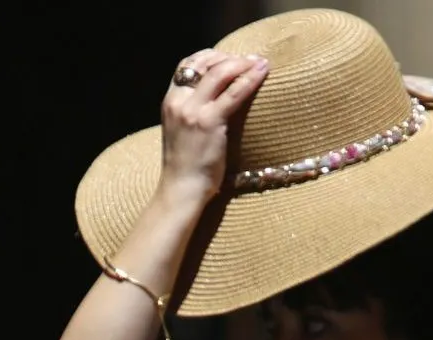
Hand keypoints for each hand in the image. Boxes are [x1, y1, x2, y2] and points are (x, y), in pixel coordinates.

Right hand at [157, 49, 270, 201]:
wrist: (181, 189)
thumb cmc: (185, 166)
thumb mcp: (181, 131)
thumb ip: (191, 111)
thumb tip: (215, 98)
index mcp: (170, 102)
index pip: (186, 65)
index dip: (209, 56)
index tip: (228, 59)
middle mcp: (178, 101)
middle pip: (204, 64)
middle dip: (228, 57)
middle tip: (247, 60)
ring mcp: (193, 111)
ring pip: (220, 73)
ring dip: (241, 63)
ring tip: (258, 63)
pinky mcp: (210, 122)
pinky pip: (234, 92)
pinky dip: (250, 78)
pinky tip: (262, 72)